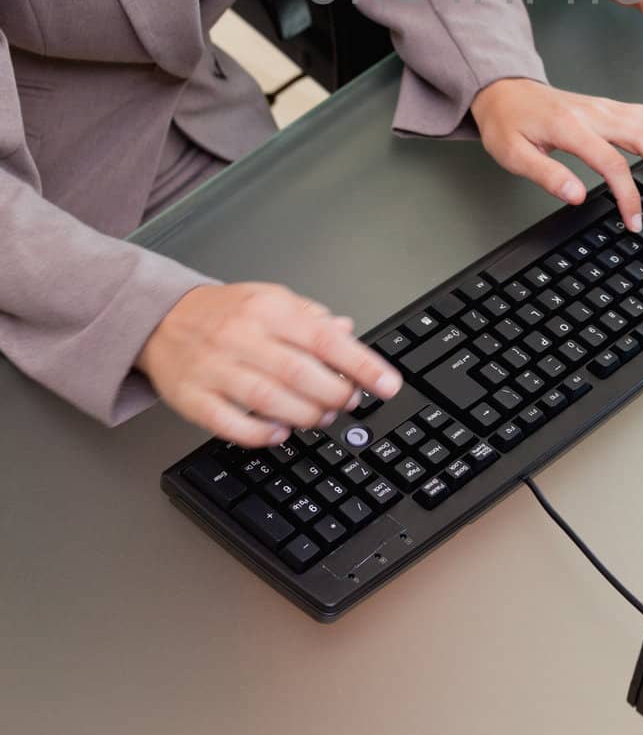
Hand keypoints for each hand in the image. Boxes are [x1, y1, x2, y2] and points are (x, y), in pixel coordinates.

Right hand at [136, 283, 401, 447]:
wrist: (163, 318)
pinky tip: (280, 433)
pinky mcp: (193, 397)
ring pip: (268, 400)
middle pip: (299, 372)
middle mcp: (242, 336)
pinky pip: (229, 423)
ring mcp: (215, 368)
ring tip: (321, 417)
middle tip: (349, 401)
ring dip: (304, 415)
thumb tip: (348, 331)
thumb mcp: (272, 300)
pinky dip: (260, 434)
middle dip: (334, 394)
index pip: (324, 337)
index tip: (387, 384)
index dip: (361, 364)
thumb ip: (311, 318)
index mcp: (268, 309)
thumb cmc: (224, 312)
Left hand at [471, 78, 642, 231]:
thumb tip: (577, 197)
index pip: (612, 163)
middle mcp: (595, 113)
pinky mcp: (612, 107)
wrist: (505, 91)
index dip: (629, 195)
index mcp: (570, 126)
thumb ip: (547, 175)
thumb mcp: (512, 155)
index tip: (634, 219)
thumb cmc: (508, 122)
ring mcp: (607, 107)